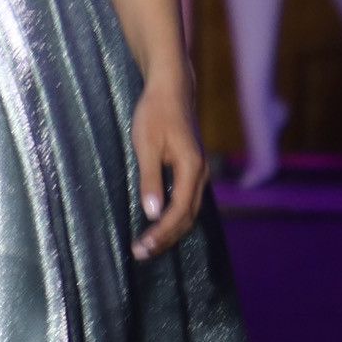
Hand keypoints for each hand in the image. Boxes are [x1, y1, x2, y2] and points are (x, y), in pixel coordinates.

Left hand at [129, 72, 207, 262]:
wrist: (171, 88)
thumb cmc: (156, 112)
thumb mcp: (146, 145)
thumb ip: (150, 179)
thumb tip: (152, 213)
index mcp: (192, 168)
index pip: (179, 211)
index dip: (161, 232)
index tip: (142, 246)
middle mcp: (201, 174)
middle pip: (187, 218)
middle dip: (165, 238)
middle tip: (141, 253)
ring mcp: (199, 172)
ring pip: (189, 212)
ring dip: (170, 231)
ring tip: (148, 246)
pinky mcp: (192, 170)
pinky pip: (187, 202)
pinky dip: (174, 219)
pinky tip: (159, 226)